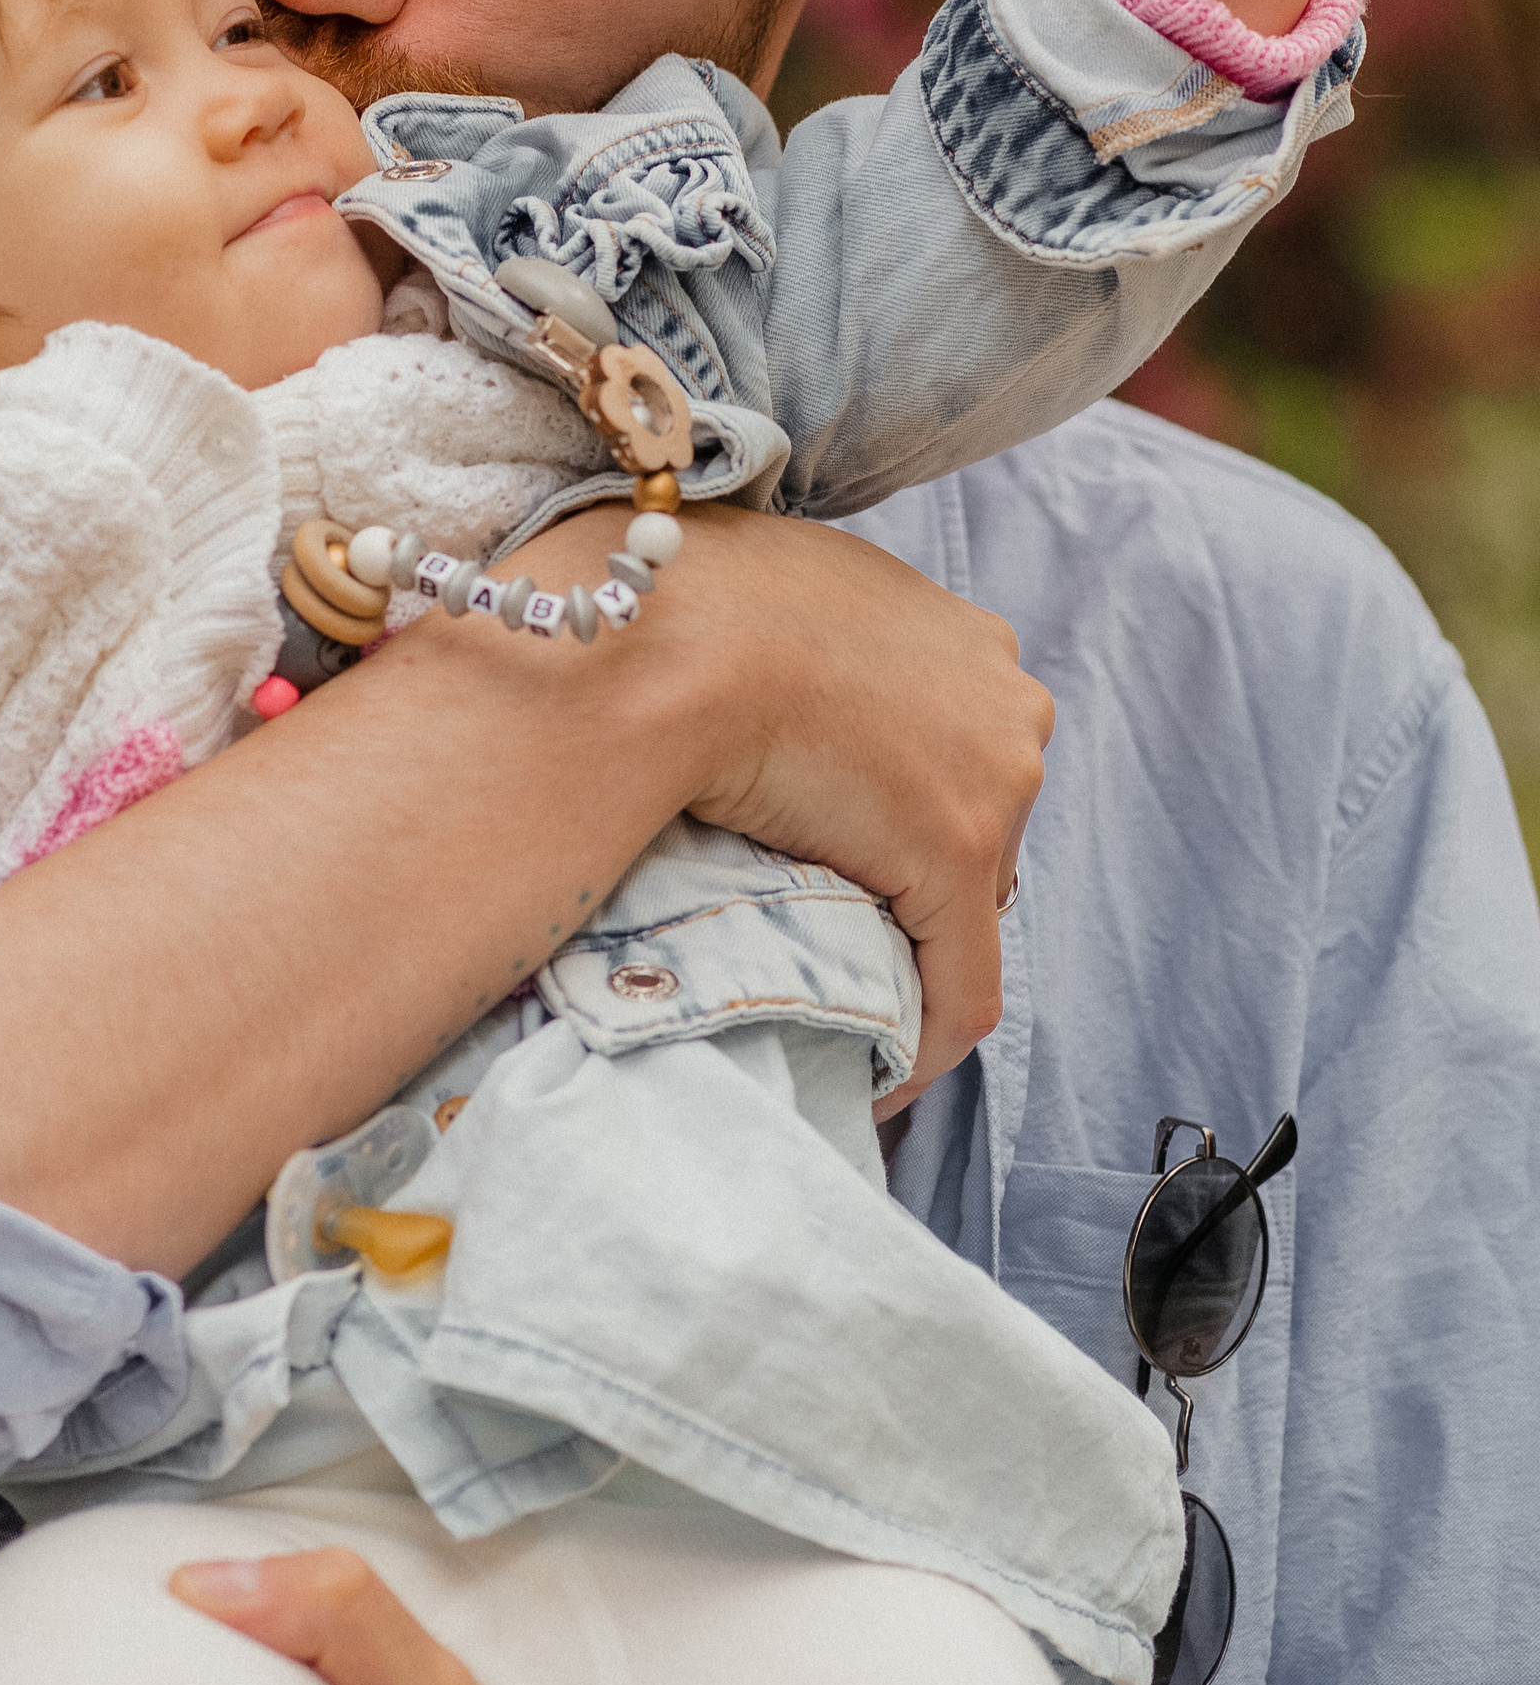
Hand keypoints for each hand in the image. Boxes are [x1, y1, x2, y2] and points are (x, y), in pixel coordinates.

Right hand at [502, 497, 1047, 1105]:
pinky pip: (961, 988)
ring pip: (973, 902)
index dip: (902, 814)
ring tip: (832, 979)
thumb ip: (809, 650)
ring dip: (908, 940)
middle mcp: (1006, 698)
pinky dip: (923, 1041)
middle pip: (979, 824)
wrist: (677, 634)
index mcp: (966, 637)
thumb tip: (757, 688)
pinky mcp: (961, 857)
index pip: (957, 754)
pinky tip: (876, 1077)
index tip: (848, 853)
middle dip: (912, 875)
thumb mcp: (777, 607)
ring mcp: (996, 778)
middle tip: (827, 915)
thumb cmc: (697, 608)